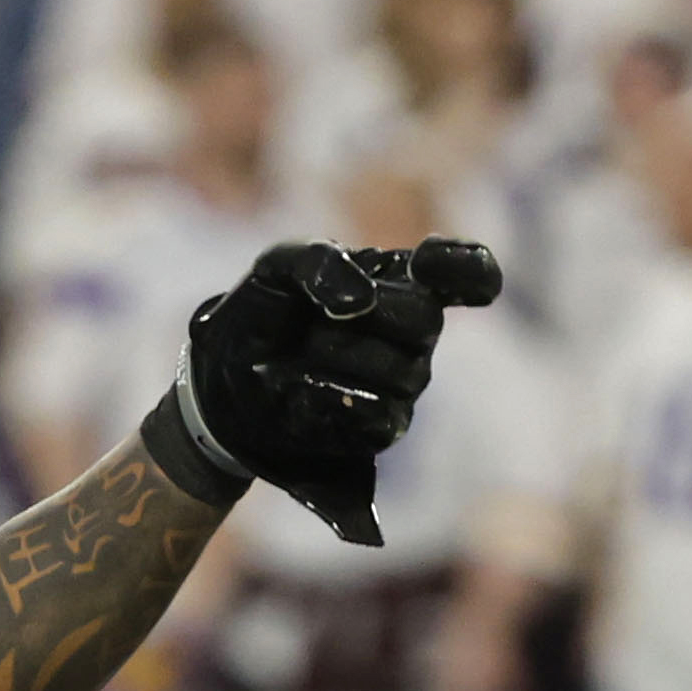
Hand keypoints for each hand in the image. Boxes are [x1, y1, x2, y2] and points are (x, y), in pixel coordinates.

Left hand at [156, 238, 503, 549]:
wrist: (223, 386)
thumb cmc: (261, 315)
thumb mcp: (275, 269)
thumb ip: (316, 261)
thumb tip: (358, 299)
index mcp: (399, 280)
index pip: (464, 271)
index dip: (468, 268)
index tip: (432, 265)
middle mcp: (413, 332)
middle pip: (425, 318)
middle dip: (367, 315)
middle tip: (316, 320)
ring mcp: (403, 383)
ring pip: (403, 372)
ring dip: (338, 358)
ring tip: (298, 357)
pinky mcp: (382, 429)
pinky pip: (379, 415)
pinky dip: (332, 398)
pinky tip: (301, 391)